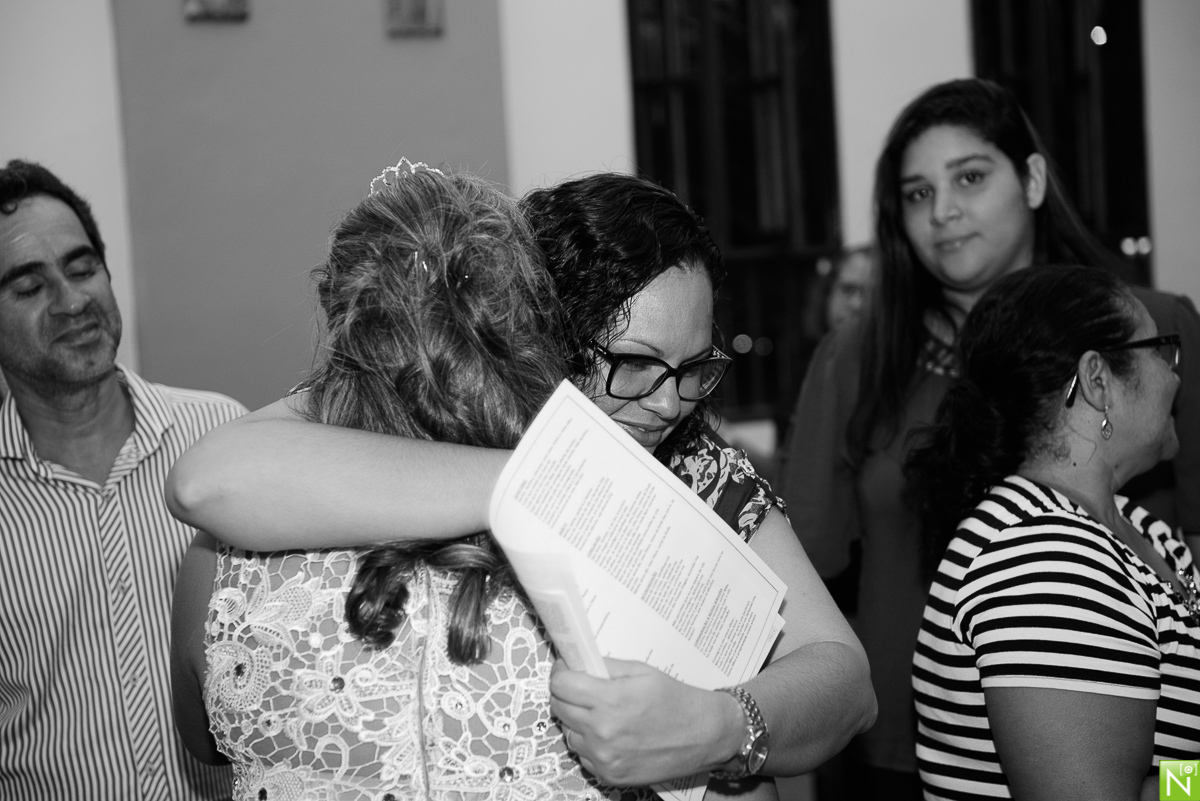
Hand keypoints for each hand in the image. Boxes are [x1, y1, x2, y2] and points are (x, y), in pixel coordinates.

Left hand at [549, 657, 739, 785]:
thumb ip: (604, 666)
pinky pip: (583, 754)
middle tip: (583, 687)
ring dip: (577, 719)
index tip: (567, 668)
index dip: (561, 672)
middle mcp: (603, 732)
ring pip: (568, 732)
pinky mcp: (609, 775)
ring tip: (601, 712)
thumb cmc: (675, 700)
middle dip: (566, 693)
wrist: (704, 735)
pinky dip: (590, 742)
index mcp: (610, 701)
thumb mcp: (641, 672)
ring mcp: (604, 757)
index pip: (561, 684)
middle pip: (559, 707)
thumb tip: (576, 662)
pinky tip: (610, 733)